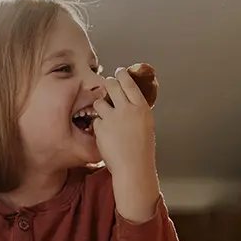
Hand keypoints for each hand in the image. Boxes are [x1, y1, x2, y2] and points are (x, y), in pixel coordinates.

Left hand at [92, 65, 157, 194]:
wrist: (133, 168)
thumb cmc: (141, 151)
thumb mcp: (145, 126)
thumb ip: (137, 112)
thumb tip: (130, 102)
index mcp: (141, 108)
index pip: (130, 84)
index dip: (123, 76)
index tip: (119, 72)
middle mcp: (127, 110)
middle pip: (113, 86)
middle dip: (108, 83)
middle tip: (107, 84)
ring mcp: (113, 118)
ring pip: (100, 102)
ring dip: (100, 106)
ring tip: (105, 116)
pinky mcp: (101, 127)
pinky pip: (95, 120)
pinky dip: (97, 125)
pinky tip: (104, 134)